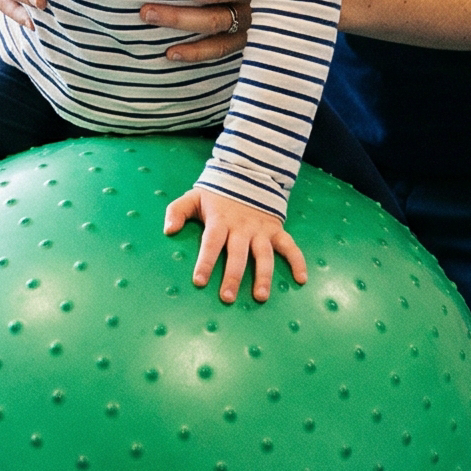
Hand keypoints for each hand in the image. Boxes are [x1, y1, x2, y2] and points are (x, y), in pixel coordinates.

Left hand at [163, 182, 306, 305]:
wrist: (247, 173)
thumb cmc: (217, 194)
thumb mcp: (194, 197)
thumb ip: (177, 211)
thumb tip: (169, 230)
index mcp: (220, 220)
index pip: (211, 242)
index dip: (205, 261)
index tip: (199, 281)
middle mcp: (241, 227)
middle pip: (237, 254)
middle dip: (232, 276)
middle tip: (227, 297)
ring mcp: (260, 229)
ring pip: (263, 254)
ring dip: (263, 275)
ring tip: (261, 296)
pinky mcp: (276, 229)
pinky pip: (290, 246)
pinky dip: (297, 261)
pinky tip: (301, 279)